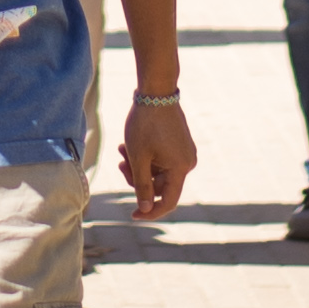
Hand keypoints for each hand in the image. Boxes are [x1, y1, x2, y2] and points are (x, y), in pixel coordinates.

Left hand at [120, 92, 197, 219]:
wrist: (156, 91)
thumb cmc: (145, 124)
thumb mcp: (138, 157)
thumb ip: (142, 186)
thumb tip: (145, 209)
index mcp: (181, 168)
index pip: (168, 201)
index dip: (150, 211)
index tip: (133, 215)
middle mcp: (188, 163)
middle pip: (161, 185)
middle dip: (138, 178)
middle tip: (120, 164)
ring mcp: (185, 153)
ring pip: (159, 172)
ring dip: (139, 166)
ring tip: (122, 150)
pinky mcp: (180, 144)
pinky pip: (162, 160)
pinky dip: (147, 157)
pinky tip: (130, 145)